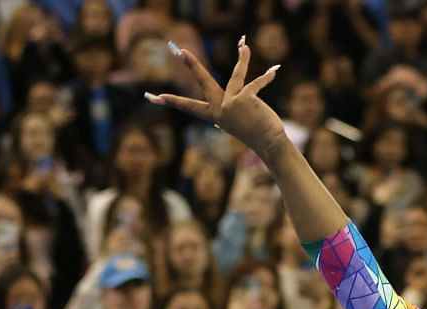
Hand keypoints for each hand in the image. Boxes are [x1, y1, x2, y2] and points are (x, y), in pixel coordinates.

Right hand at [149, 37, 286, 157]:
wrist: (269, 144)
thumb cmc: (256, 134)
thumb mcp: (238, 122)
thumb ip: (230, 109)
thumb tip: (229, 101)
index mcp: (216, 115)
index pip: (189, 107)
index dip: (172, 101)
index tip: (153, 97)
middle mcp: (221, 108)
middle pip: (204, 82)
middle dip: (192, 65)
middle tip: (181, 50)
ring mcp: (232, 103)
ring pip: (237, 76)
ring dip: (243, 59)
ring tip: (244, 46)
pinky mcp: (245, 99)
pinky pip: (256, 83)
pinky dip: (266, 77)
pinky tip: (273, 71)